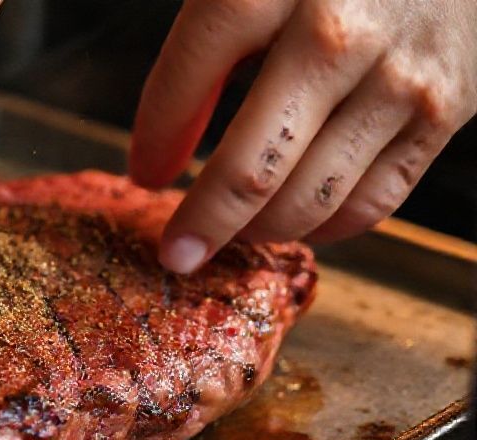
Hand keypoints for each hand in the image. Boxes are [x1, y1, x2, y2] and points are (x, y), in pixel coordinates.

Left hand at [131, 0, 476, 272]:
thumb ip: (204, 59)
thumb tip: (157, 164)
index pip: (190, 72)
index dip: (157, 135)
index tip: (143, 176)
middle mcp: (337, 35)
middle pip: (252, 166)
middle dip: (203, 223)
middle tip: (177, 254)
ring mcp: (397, 78)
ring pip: (309, 199)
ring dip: (259, 231)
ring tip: (237, 229)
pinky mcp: (445, 112)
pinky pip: (372, 203)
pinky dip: (324, 228)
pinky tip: (295, 219)